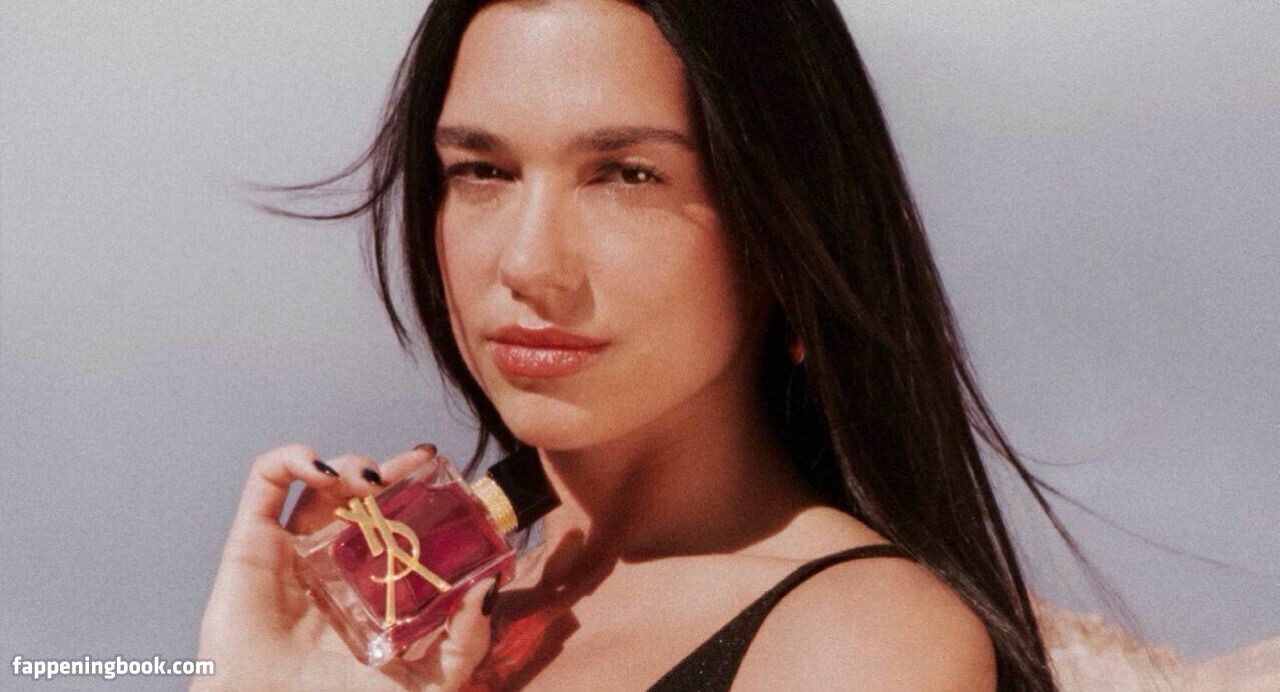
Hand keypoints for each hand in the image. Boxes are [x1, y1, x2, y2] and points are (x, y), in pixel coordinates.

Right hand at [193, 444, 493, 690]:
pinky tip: (317, 467)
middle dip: (391, 472)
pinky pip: (265, 484)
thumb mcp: (428, 682)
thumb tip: (489, 588)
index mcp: (371, 585)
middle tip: (414, 465)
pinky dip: (289, 459)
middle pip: (364, 497)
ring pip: (321, 483)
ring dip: (349, 464)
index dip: (420, 493)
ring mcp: (293, 549)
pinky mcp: (251, 543)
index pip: (398, 524)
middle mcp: (333, 562)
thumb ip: (465, 642)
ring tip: (368, 479)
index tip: (442, 474)